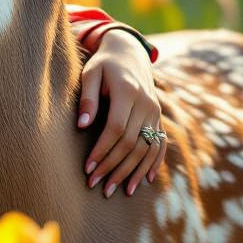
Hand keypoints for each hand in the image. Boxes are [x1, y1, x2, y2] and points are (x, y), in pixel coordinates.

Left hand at [77, 29, 165, 197]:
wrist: (129, 52)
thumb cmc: (104, 64)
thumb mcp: (91, 73)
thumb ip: (87, 98)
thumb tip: (82, 125)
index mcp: (128, 92)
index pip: (116, 129)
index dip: (102, 150)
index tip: (88, 167)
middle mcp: (146, 104)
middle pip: (132, 143)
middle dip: (113, 166)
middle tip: (96, 184)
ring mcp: (155, 112)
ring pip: (146, 148)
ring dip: (132, 171)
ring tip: (116, 190)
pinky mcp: (158, 117)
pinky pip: (159, 144)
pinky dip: (153, 164)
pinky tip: (146, 181)